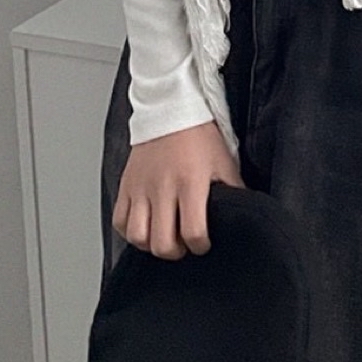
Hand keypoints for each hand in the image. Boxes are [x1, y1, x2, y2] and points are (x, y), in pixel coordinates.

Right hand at [112, 119, 246, 259]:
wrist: (169, 109)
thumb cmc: (198, 135)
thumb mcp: (224, 162)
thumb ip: (233, 191)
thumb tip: (242, 214)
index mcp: (190, 182)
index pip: (193, 232)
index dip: (201, 246)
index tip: (204, 243)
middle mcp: (163, 187)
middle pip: (162, 243)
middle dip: (176, 252)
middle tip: (184, 244)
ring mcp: (141, 187)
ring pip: (138, 237)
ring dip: (151, 244)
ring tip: (163, 236)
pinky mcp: (126, 185)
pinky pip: (119, 222)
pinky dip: (130, 231)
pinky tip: (145, 225)